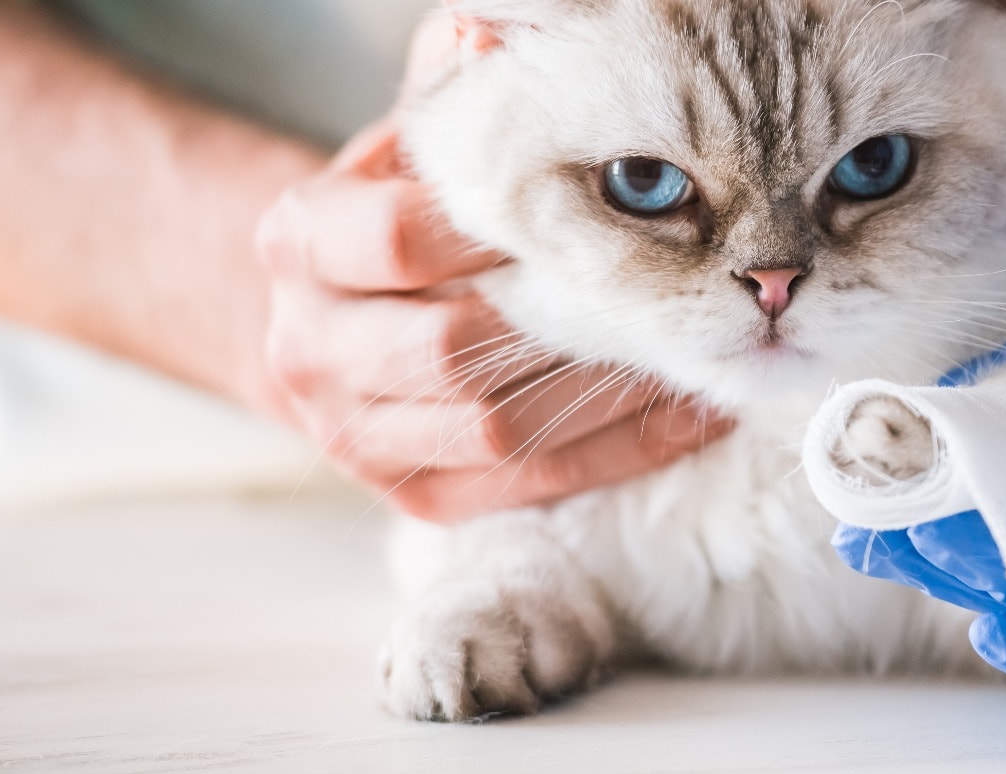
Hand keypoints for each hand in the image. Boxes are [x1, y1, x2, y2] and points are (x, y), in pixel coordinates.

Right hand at [254, 14, 727, 521]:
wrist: (334, 318)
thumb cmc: (400, 213)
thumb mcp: (412, 143)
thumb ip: (454, 96)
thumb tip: (493, 35)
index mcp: (300, 242)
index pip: (397, 237)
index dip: (496, 228)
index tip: (587, 212)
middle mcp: (311, 348)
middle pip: (450, 349)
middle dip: (572, 322)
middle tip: (680, 295)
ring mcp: (356, 435)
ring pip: (496, 429)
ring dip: (612, 396)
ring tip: (705, 356)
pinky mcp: (415, 496)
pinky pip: (530, 486)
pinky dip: (621, 453)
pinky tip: (692, 416)